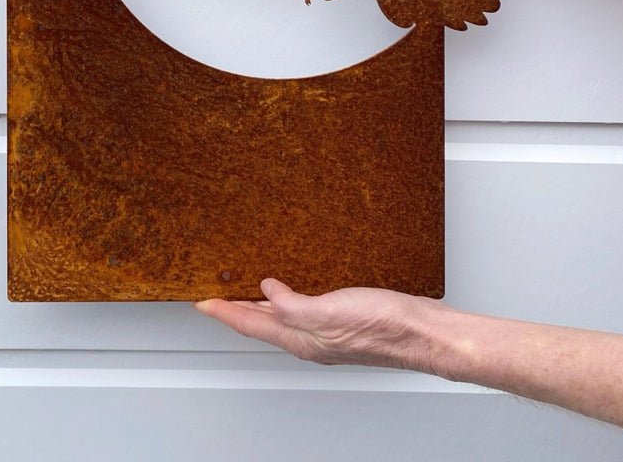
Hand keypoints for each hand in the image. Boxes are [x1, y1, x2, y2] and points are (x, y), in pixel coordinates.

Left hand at [195, 278, 444, 370]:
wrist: (422, 332)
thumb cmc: (382, 328)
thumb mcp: (327, 313)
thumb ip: (292, 305)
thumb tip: (265, 290)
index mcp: (301, 339)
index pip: (249, 324)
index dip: (222, 312)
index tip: (200, 302)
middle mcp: (309, 337)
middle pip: (260, 322)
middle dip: (235, 308)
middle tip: (214, 294)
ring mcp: (325, 329)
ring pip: (280, 315)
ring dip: (258, 302)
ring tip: (241, 288)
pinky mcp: (340, 316)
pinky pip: (301, 305)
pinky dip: (286, 295)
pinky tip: (289, 284)